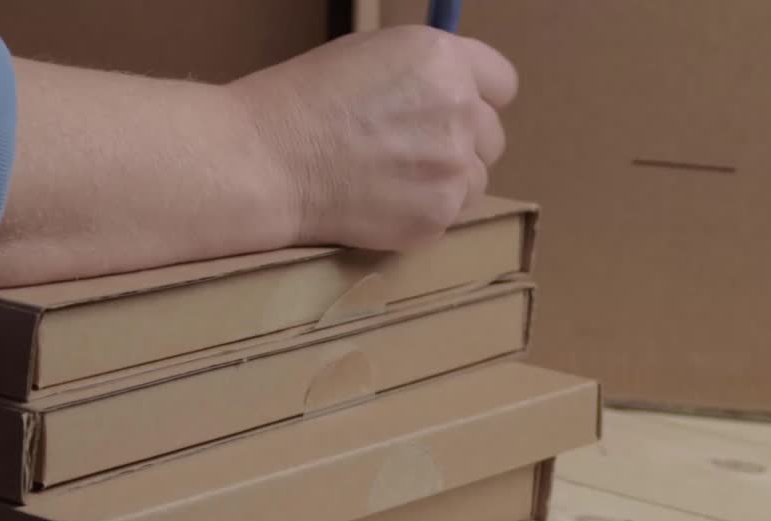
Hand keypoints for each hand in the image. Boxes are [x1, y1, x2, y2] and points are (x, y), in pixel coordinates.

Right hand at [229, 26, 518, 250]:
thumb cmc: (303, 100)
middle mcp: (460, 111)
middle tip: (412, 149)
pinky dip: (424, 211)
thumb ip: (425, 71)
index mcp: (443, 61)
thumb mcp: (371, 54)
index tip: (457, 109)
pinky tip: (383, 200)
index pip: (503, 83)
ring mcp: (453, 169)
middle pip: (492, 136)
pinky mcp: (438, 217)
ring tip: (394, 178)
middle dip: (461, 142)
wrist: (267, 161)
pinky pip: (450, 215)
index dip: (477, 96)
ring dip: (447, 181)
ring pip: (476, 180)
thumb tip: (457, 89)